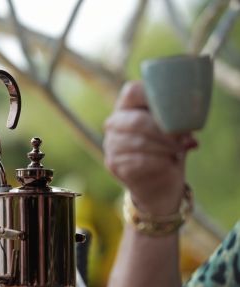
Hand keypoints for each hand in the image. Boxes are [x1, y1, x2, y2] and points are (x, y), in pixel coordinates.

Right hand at [103, 81, 196, 214]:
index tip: (174, 108)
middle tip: (182, 139)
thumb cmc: (168, 149)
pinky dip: (158, 161)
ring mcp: (111, 144)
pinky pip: (139, 160)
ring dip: (164, 148)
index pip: (132, 91)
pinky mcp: (114, 164)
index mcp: (127, 106)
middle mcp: (114, 123)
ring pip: (139, 142)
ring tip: (178, 152)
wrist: (158, 183)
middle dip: (164, 131)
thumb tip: (187, 121)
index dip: (153, 96)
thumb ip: (176, 118)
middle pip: (138, 121)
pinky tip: (167, 162)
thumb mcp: (175, 128)